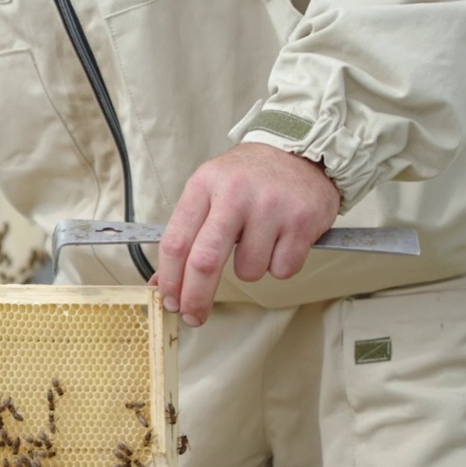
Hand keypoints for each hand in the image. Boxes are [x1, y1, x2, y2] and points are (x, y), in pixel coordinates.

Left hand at [155, 143, 339, 326]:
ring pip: (248, 271)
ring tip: (258, 241)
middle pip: (205, 262)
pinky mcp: (302, 221)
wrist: (300, 150)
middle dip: (196, 298)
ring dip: (249, 269)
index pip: (175, 242)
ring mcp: (271, 207)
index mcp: (204, 185)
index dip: (170, 279)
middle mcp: (235, 194)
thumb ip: (186, 235)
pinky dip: (280, 265)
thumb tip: (163, 283)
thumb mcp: (209, 192)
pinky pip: (282, 269)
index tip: (170, 301)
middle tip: (194, 316)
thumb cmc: (247, 178)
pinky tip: (282, 240)